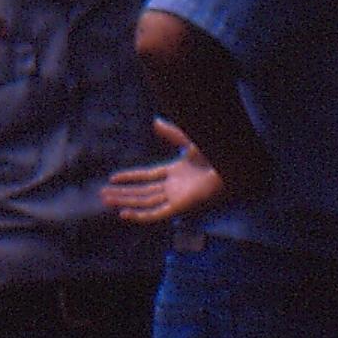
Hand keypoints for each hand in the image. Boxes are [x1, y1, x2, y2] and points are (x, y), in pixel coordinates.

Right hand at [99, 120, 226, 225]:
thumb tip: (154, 121)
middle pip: (143, 192)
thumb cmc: (218, 152)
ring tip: (106, 200)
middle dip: (123, 193)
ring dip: (125, 202)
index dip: (131, 178)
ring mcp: (177, 198)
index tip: (113, 177)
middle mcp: (174, 187)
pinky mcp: (180, 207)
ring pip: (145, 202)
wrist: (234, 164)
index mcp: (176, 172)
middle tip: (103, 194)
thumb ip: (171, 133)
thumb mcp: (189, 138)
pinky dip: (140, 216)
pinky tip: (124, 214)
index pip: (148, 177)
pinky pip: (156, 215)